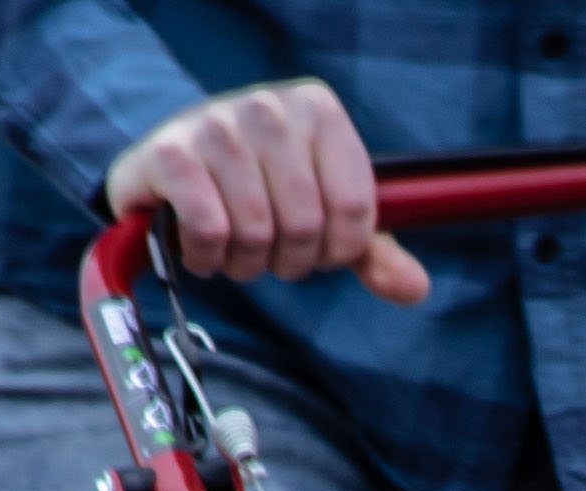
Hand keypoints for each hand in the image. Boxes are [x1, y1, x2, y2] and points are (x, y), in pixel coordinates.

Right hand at [107, 80, 429, 305]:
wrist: (172, 163)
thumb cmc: (261, 187)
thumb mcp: (326, 212)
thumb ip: (373, 250)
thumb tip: (415, 288)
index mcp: (319, 111)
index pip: (355, 212)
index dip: (338, 251)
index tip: (317, 245)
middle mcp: (268, 106)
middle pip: (306, 226)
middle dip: (290, 261)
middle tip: (268, 248)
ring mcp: (216, 123)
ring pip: (258, 232)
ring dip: (247, 262)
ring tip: (233, 243)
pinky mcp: (170, 151)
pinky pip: (210, 229)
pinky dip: (208, 256)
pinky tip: (200, 244)